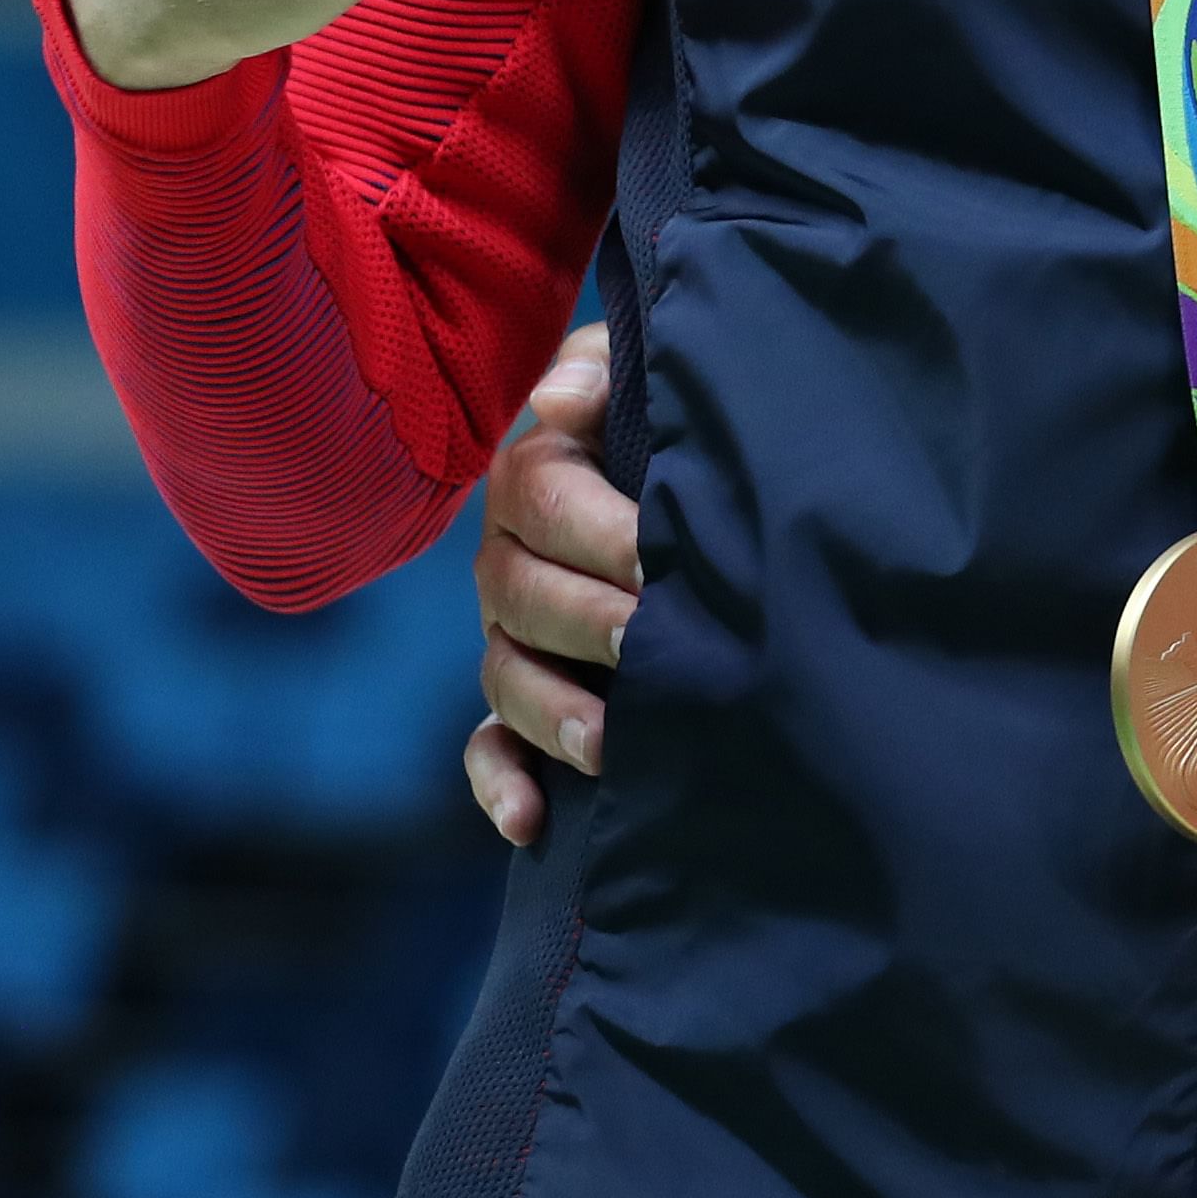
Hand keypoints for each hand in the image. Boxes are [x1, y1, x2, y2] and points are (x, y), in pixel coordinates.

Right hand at [463, 327, 637, 848]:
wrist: (707, 483)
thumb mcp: (643, 380)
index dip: (597, 529)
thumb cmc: (672, 424)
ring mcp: (512, 637)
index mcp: (538, 478)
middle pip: (517, 596)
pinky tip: (531, 822)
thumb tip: (559, 401)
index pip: (538, 497)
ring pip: (505, 676)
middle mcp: (511, 561)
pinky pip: (489, 746)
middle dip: (587, 622)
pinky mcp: (523, 701)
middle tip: (650, 641)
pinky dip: (502, 783)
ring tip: (608, 741)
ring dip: (550, 713)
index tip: (661, 556)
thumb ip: (605, 375)